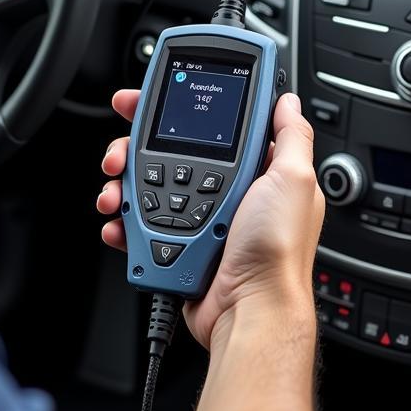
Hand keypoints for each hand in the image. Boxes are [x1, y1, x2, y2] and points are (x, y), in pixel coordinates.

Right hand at [97, 90, 324, 348]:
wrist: (249, 309)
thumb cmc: (277, 251)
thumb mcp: (295, 180)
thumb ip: (291, 137)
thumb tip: (289, 102)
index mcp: (253, 171)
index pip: (209, 127)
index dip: (178, 110)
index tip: (150, 101)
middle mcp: (224, 191)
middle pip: (167, 153)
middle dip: (134, 148)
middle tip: (119, 152)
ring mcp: (198, 218)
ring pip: (146, 186)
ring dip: (123, 185)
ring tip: (115, 194)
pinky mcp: (178, 244)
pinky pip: (140, 225)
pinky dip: (124, 222)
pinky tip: (119, 223)